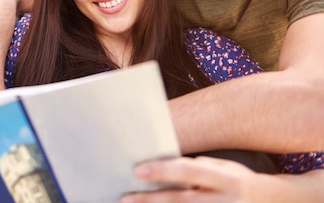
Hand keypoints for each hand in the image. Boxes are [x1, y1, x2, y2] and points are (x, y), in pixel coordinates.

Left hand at [121, 156, 259, 202]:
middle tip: (126, 198)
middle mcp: (227, 201)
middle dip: (151, 200)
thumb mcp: (225, 169)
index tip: (137, 170)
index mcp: (227, 179)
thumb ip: (198, 168)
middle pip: (182, 201)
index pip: (188, 171)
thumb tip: (164, 167)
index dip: (162, 170)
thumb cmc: (240, 182)